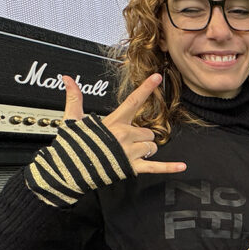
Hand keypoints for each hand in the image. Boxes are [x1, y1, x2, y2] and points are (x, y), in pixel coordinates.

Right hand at [63, 73, 184, 174]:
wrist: (69, 171)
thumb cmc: (73, 147)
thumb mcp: (72, 119)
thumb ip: (74, 98)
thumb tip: (67, 79)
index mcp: (114, 122)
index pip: (133, 101)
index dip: (146, 88)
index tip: (157, 78)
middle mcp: (125, 135)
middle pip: (147, 132)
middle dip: (140, 136)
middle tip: (124, 142)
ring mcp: (130, 152)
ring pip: (151, 146)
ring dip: (145, 150)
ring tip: (128, 153)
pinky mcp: (132, 167)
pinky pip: (156, 167)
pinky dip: (169, 168)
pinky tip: (181, 166)